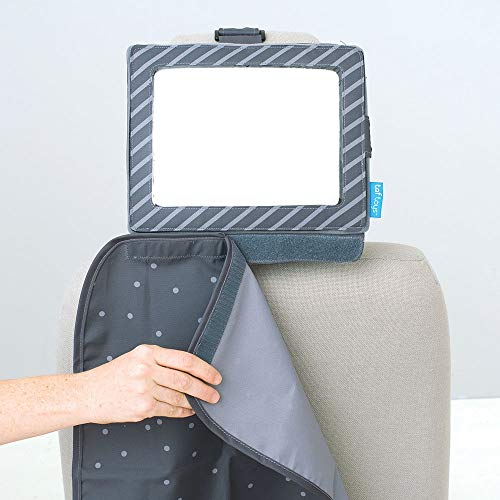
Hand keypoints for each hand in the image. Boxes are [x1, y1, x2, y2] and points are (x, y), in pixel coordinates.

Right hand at [79, 344, 221, 423]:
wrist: (87, 393)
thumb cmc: (113, 375)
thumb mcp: (136, 357)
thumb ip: (160, 360)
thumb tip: (189, 370)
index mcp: (148, 353)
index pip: (185, 360)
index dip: (204, 369)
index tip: (214, 376)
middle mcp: (147, 369)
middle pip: (185, 380)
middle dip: (204, 389)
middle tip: (215, 394)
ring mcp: (144, 390)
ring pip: (178, 397)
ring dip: (194, 402)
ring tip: (204, 403)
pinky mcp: (141, 408)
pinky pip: (168, 410)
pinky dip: (181, 412)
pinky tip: (188, 411)